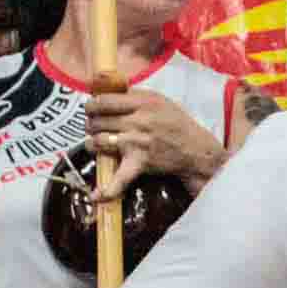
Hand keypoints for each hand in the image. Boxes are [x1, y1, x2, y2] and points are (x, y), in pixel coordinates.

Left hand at [86, 89, 225, 200]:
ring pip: (98, 141)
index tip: (91, 109)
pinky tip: (97, 196)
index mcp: (142, 102)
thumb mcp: (159, 100)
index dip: (91, 105)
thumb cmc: (177, 123)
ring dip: (91, 143)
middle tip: (93, 126)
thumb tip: (109, 91)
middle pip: (98, 121)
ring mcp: (137, 142)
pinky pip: (120, 177)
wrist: (195, 150)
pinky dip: (108, 188)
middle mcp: (138, 121)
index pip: (103, 101)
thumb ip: (135, 95)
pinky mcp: (140, 162)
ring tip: (95, 143)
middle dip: (91, 124)